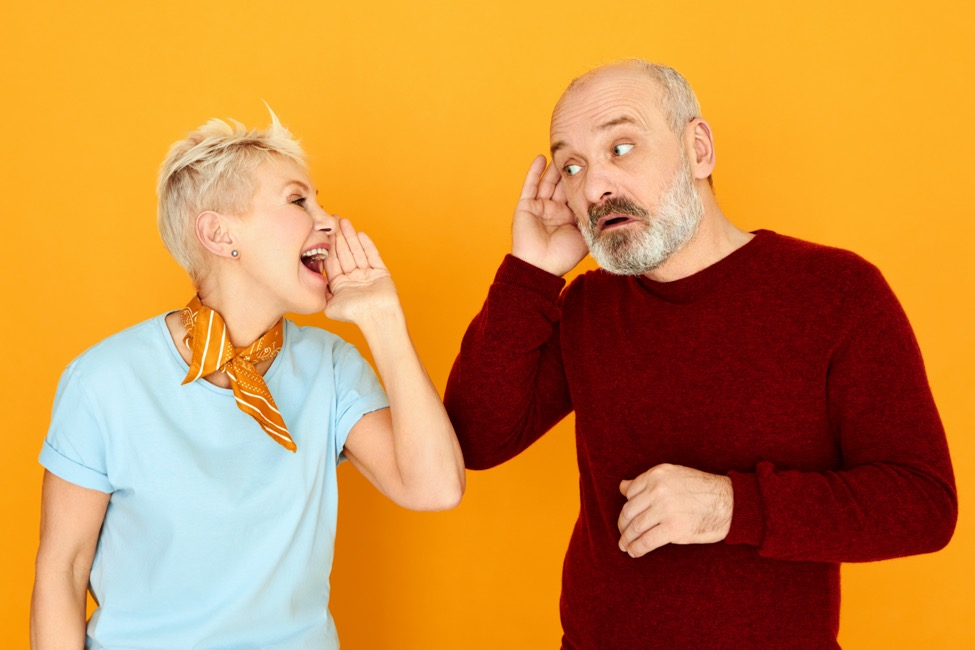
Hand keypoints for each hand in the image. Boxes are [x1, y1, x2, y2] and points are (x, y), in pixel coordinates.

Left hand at [324, 218, 397, 323]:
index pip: (332, 261)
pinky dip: (367, 245)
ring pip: (357, 251)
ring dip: (351, 236)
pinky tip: (360, 234)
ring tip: (344, 221)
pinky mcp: (381, 272)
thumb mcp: (329, 305)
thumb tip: (310, 282)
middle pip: (344, 253)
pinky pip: (372, 255)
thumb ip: (320, 292)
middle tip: (333, 219)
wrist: (377, 317)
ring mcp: (367, 275)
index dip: (328, 246)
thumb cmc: (354, 314)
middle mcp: (353, 278)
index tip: (323, 232)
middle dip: (339, 236)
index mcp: (340, 285)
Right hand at [511, 155, 587, 276]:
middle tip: (579, 152)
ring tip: (561, 151)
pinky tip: (541, 158)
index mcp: (569, 217)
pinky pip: (530, 186)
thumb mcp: (585, 235)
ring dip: (554, 168)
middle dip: (569, 170)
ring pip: (548, 182)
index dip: (584, 180)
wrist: (542, 267)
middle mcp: (554, 210)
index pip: (576, 194)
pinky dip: (534, 171)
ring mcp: (539, 207)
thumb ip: (593, 220)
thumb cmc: (563, 256)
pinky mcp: (526, 206)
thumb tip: (608, 206)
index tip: (594, 164)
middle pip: (562, 185)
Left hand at [618, 464, 732, 557]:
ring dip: (627, 539)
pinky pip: (647, 541)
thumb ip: (647, 481)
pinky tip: (634, 552)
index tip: (626, 517)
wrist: (730, 503)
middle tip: (622, 534)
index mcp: (657, 474)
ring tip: (625, 545)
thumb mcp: (674, 475)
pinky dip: (637, 548)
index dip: (626, 507)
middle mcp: (658, 489)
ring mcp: (665, 508)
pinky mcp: (673, 528)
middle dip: (623, 525)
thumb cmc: (702, 490)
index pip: (630, 492)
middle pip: (629, 511)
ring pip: (636, 527)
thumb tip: (623, 486)